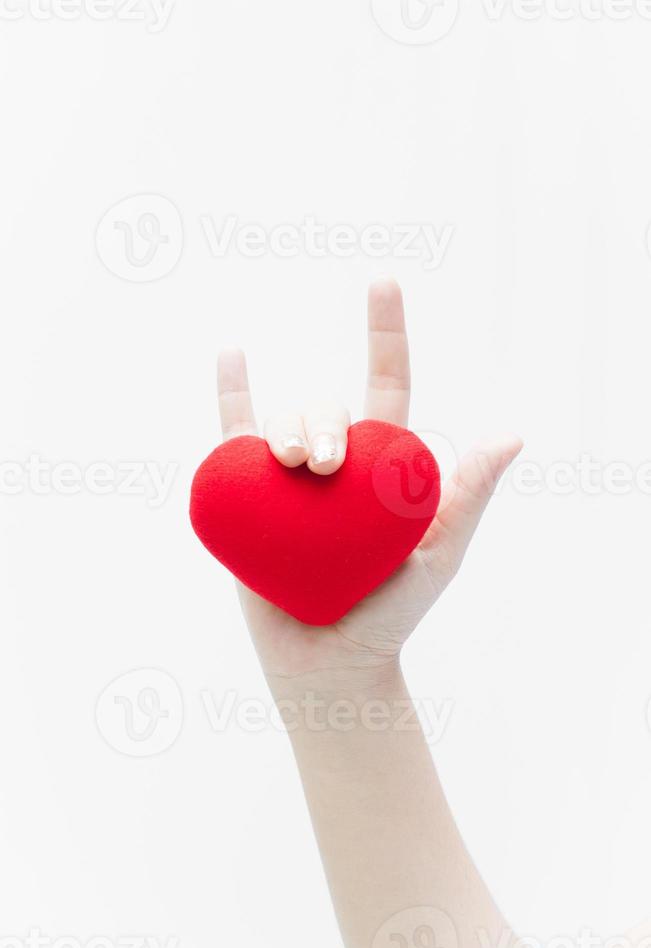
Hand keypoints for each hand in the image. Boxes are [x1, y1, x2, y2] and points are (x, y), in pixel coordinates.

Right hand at [216, 279, 521, 682]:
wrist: (331, 661)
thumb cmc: (394, 611)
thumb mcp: (442, 552)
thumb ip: (470, 495)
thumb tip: (511, 434)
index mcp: (383, 462)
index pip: (388, 382)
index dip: (385, 330)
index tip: (382, 281)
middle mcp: (338, 462)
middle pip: (325, 406)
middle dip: (321, 420)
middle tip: (323, 468)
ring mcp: (290, 479)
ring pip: (281, 421)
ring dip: (285, 426)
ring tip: (292, 467)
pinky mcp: (248, 497)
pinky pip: (233, 436)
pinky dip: (232, 394)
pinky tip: (232, 354)